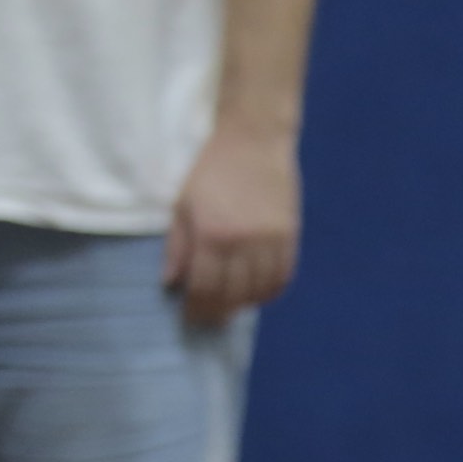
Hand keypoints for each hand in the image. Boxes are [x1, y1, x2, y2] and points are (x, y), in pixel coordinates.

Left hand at [167, 122, 301, 326]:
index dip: (197, 308)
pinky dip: (270, 291)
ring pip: (260, 290)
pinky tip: (256, 292)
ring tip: (232, 306)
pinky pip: (283, 277)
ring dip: (245, 304)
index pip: (204, 287)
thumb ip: (177, 246)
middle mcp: (243, 243)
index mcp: (211, 235)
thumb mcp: (183, 205)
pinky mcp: (290, 237)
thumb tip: (172, 283)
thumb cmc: (212, 171)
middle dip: (219, 312)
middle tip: (210, 319)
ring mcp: (271, 241)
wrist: (254, 141)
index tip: (191, 317)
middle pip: (233, 294)